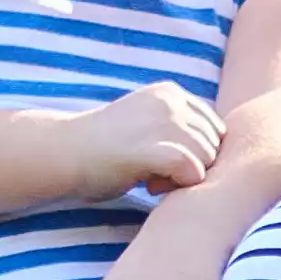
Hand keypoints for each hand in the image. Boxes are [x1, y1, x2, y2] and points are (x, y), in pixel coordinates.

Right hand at [77, 78, 224, 201]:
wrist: (62, 152)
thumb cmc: (103, 147)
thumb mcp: (145, 122)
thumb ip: (177, 127)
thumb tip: (218, 151)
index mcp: (171, 92)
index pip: (214, 127)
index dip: (197, 151)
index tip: (165, 162)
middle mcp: (171, 102)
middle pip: (214, 144)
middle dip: (193, 165)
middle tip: (156, 174)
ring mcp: (163, 122)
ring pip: (207, 160)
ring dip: (185, 178)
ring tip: (151, 180)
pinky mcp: (154, 148)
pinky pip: (193, 173)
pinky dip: (179, 186)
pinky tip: (151, 186)